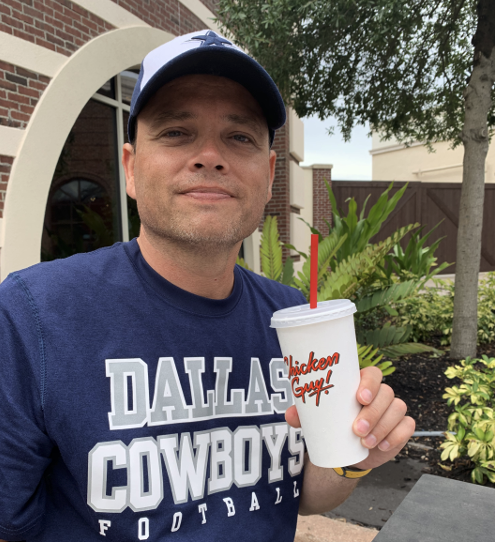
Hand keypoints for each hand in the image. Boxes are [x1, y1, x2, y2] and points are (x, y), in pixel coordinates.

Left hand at [285, 366, 414, 469]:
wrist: (345, 451)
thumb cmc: (332, 424)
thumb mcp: (317, 419)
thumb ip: (304, 415)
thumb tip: (290, 415)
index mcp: (360, 384)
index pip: (373, 374)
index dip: (369, 383)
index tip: (359, 397)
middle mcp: (380, 394)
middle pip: (386, 393)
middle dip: (373, 412)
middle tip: (356, 429)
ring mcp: (392, 410)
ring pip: (397, 409)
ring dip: (382, 426)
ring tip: (364, 441)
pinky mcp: (401, 427)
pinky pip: (407, 426)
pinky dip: (395, 436)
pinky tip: (381, 445)